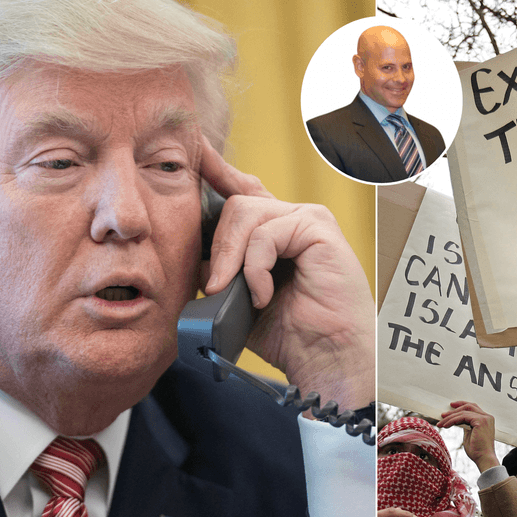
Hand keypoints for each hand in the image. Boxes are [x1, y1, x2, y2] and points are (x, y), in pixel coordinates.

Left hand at [199, 139, 374, 411]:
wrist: (325, 356)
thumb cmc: (291, 333)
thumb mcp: (241, 297)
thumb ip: (221, 268)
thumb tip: (192, 254)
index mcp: (276, 231)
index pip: (241, 191)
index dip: (215, 173)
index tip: (191, 160)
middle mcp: (293, 218)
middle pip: (236, 203)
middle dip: (217, 245)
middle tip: (214, 285)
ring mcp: (308, 220)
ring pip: (246, 213)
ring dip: (231, 257)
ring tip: (233, 291)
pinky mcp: (318, 229)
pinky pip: (266, 234)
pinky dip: (256, 268)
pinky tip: (262, 295)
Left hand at [438, 401, 499, 472]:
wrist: (484, 459)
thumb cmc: (477, 451)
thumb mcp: (470, 434)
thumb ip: (466, 426)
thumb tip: (458, 421)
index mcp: (486, 419)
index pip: (473, 408)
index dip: (461, 405)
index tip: (451, 407)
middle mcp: (487, 417)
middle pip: (468, 406)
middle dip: (454, 409)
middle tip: (443, 414)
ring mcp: (484, 418)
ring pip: (463, 412)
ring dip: (450, 417)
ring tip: (441, 423)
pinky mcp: (480, 421)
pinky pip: (462, 417)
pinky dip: (452, 420)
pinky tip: (446, 425)